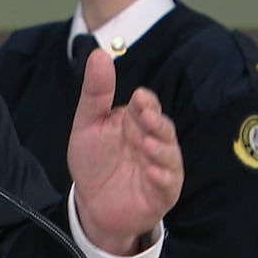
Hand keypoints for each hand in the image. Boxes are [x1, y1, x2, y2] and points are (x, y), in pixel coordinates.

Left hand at [67, 48, 182, 254]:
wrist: (92, 204)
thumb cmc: (94, 161)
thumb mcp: (88, 124)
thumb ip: (95, 93)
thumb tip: (99, 54)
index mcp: (136, 122)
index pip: (147, 105)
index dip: (145, 102)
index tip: (138, 98)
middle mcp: (153, 141)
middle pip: (162, 128)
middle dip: (156, 122)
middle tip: (145, 117)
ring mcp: (160, 167)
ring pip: (169, 155)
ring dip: (160, 150)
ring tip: (146, 146)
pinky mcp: (162, 193)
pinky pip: (168, 184)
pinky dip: (162, 178)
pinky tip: (152, 173)